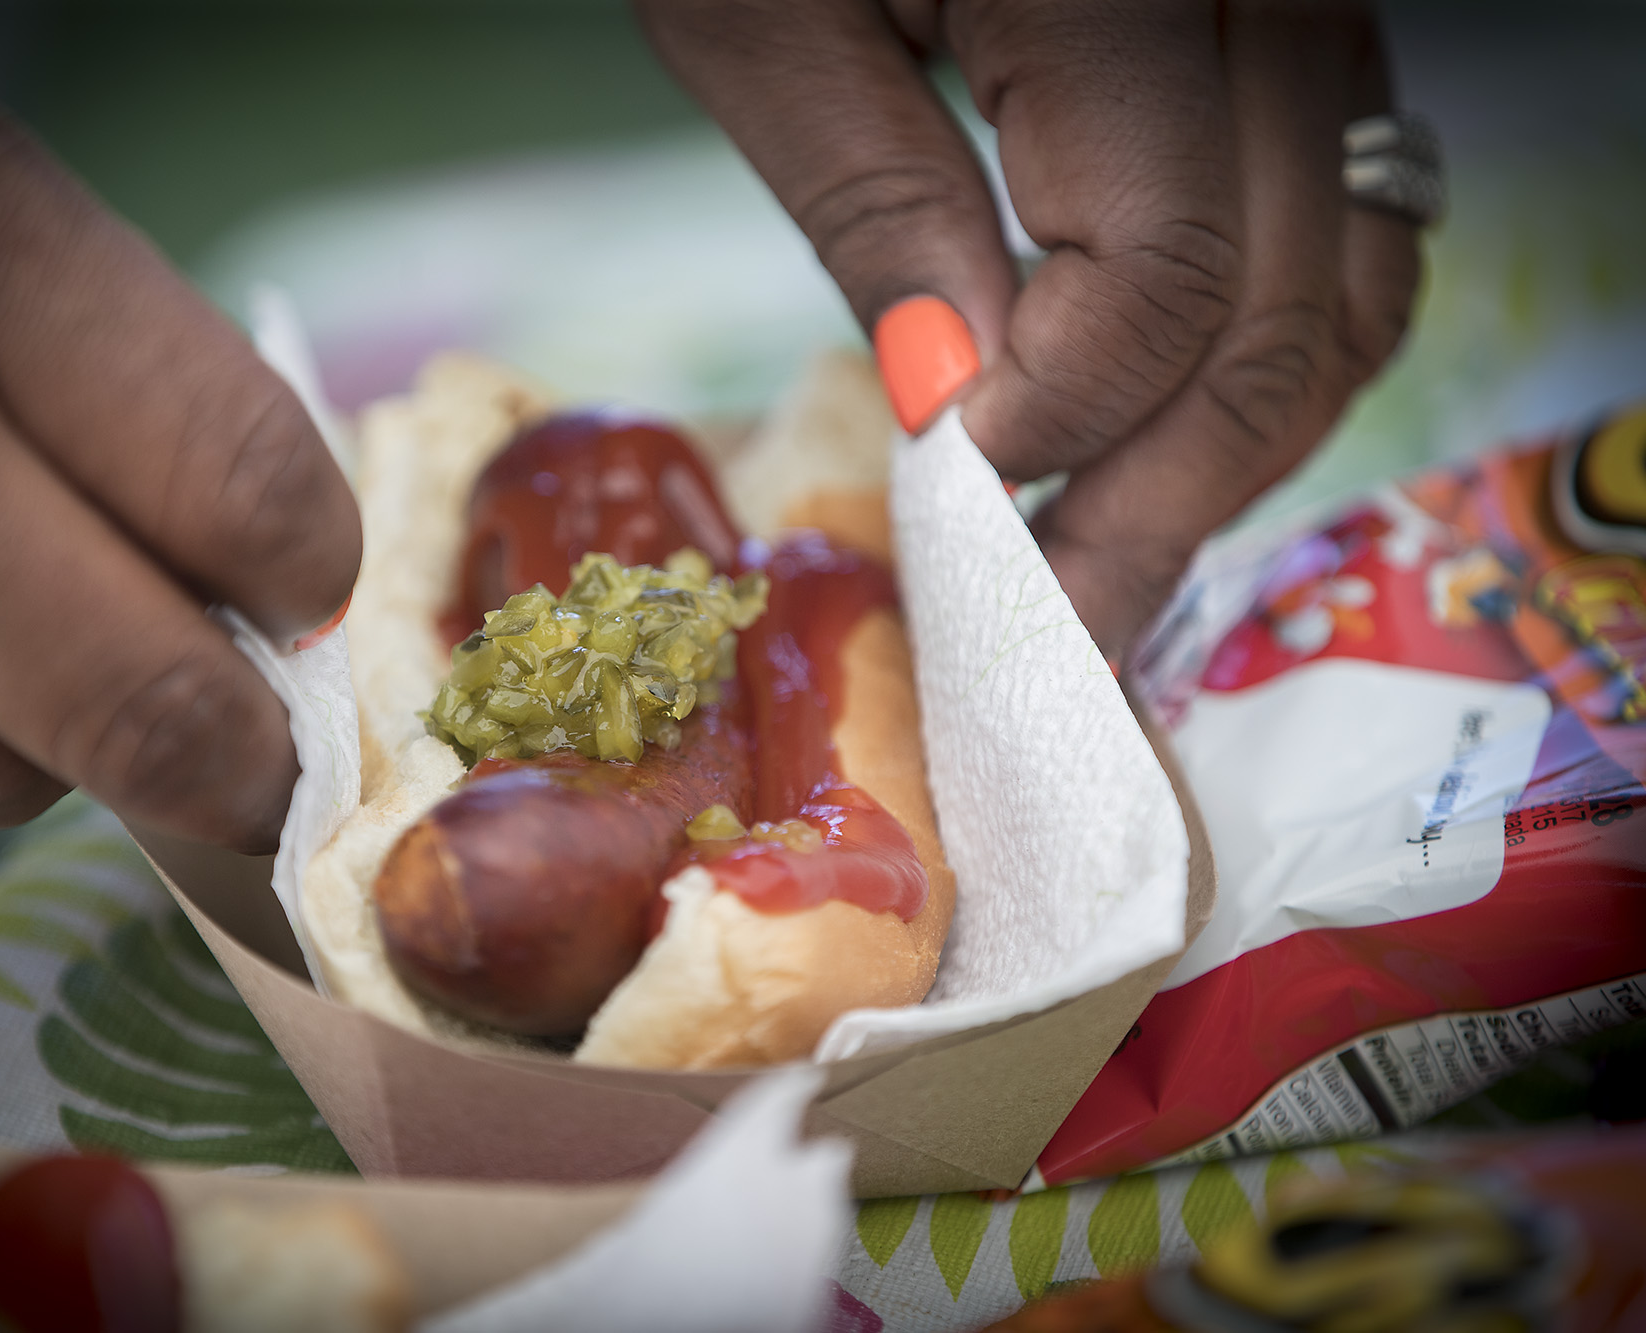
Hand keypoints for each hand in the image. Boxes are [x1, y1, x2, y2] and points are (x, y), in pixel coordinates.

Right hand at [0, 1, 359, 849]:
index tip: (309, 598)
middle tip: (264, 763)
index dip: (317, 579)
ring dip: (41, 743)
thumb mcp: (13, 219)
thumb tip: (276, 610)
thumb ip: (156, 404)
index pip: (244, 495)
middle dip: (242, 763)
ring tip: (3, 631)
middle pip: (138, 709)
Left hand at [639, 0, 1421, 650]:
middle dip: (1160, 494)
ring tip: (1109, 554)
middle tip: (1051, 627)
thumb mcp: (756, 15)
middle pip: (1277, 303)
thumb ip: (880, 204)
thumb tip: (972, 407)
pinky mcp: (1293, 24)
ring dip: (1230, 446)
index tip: (958, 506)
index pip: (1160, 269)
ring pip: (1345, 277)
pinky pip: (1347, 214)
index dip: (1063, 419)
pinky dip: (1270, 344)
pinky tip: (1173, 428)